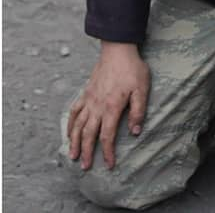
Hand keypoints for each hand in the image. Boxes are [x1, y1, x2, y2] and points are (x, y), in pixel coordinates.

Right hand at [67, 41, 149, 170]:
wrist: (118, 50)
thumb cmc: (132, 69)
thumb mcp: (142, 89)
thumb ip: (138, 111)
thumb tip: (135, 132)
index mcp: (111, 107)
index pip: (107, 135)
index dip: (107, 152)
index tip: (108, 164)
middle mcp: (96, 106)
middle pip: (88, 134)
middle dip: (87, 152)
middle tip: (85, 167)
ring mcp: (88, 99)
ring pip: (77, 125)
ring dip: (74, 142)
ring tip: (72, 155)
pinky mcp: (85, 93)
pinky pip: (74, 112)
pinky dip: (70, 124)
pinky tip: (69, 132)